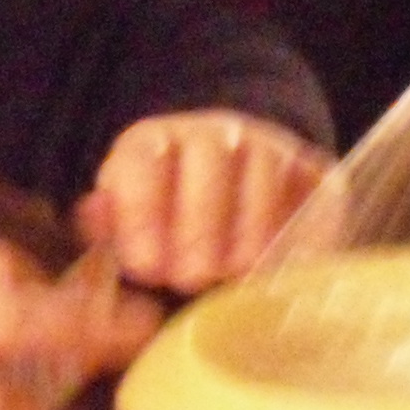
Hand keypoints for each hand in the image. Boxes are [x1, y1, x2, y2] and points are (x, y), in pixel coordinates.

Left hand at [78, 109, 331, 291]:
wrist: (233, 182)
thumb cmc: (168, 217)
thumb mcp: (127, 215)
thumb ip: (109, 220)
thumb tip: (94, 216)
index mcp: (153, 142)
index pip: (144, 162)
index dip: (142, 215)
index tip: (145, 267)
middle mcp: (214, 133)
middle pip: (210, 163)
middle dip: (198, 227)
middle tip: (191, 277)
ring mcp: (270, 147)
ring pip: (265, 177)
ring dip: (249, 233)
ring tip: (235, 276)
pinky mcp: (314, 171)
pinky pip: (315, 196)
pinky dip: (304, 234)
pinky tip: (285, 269)